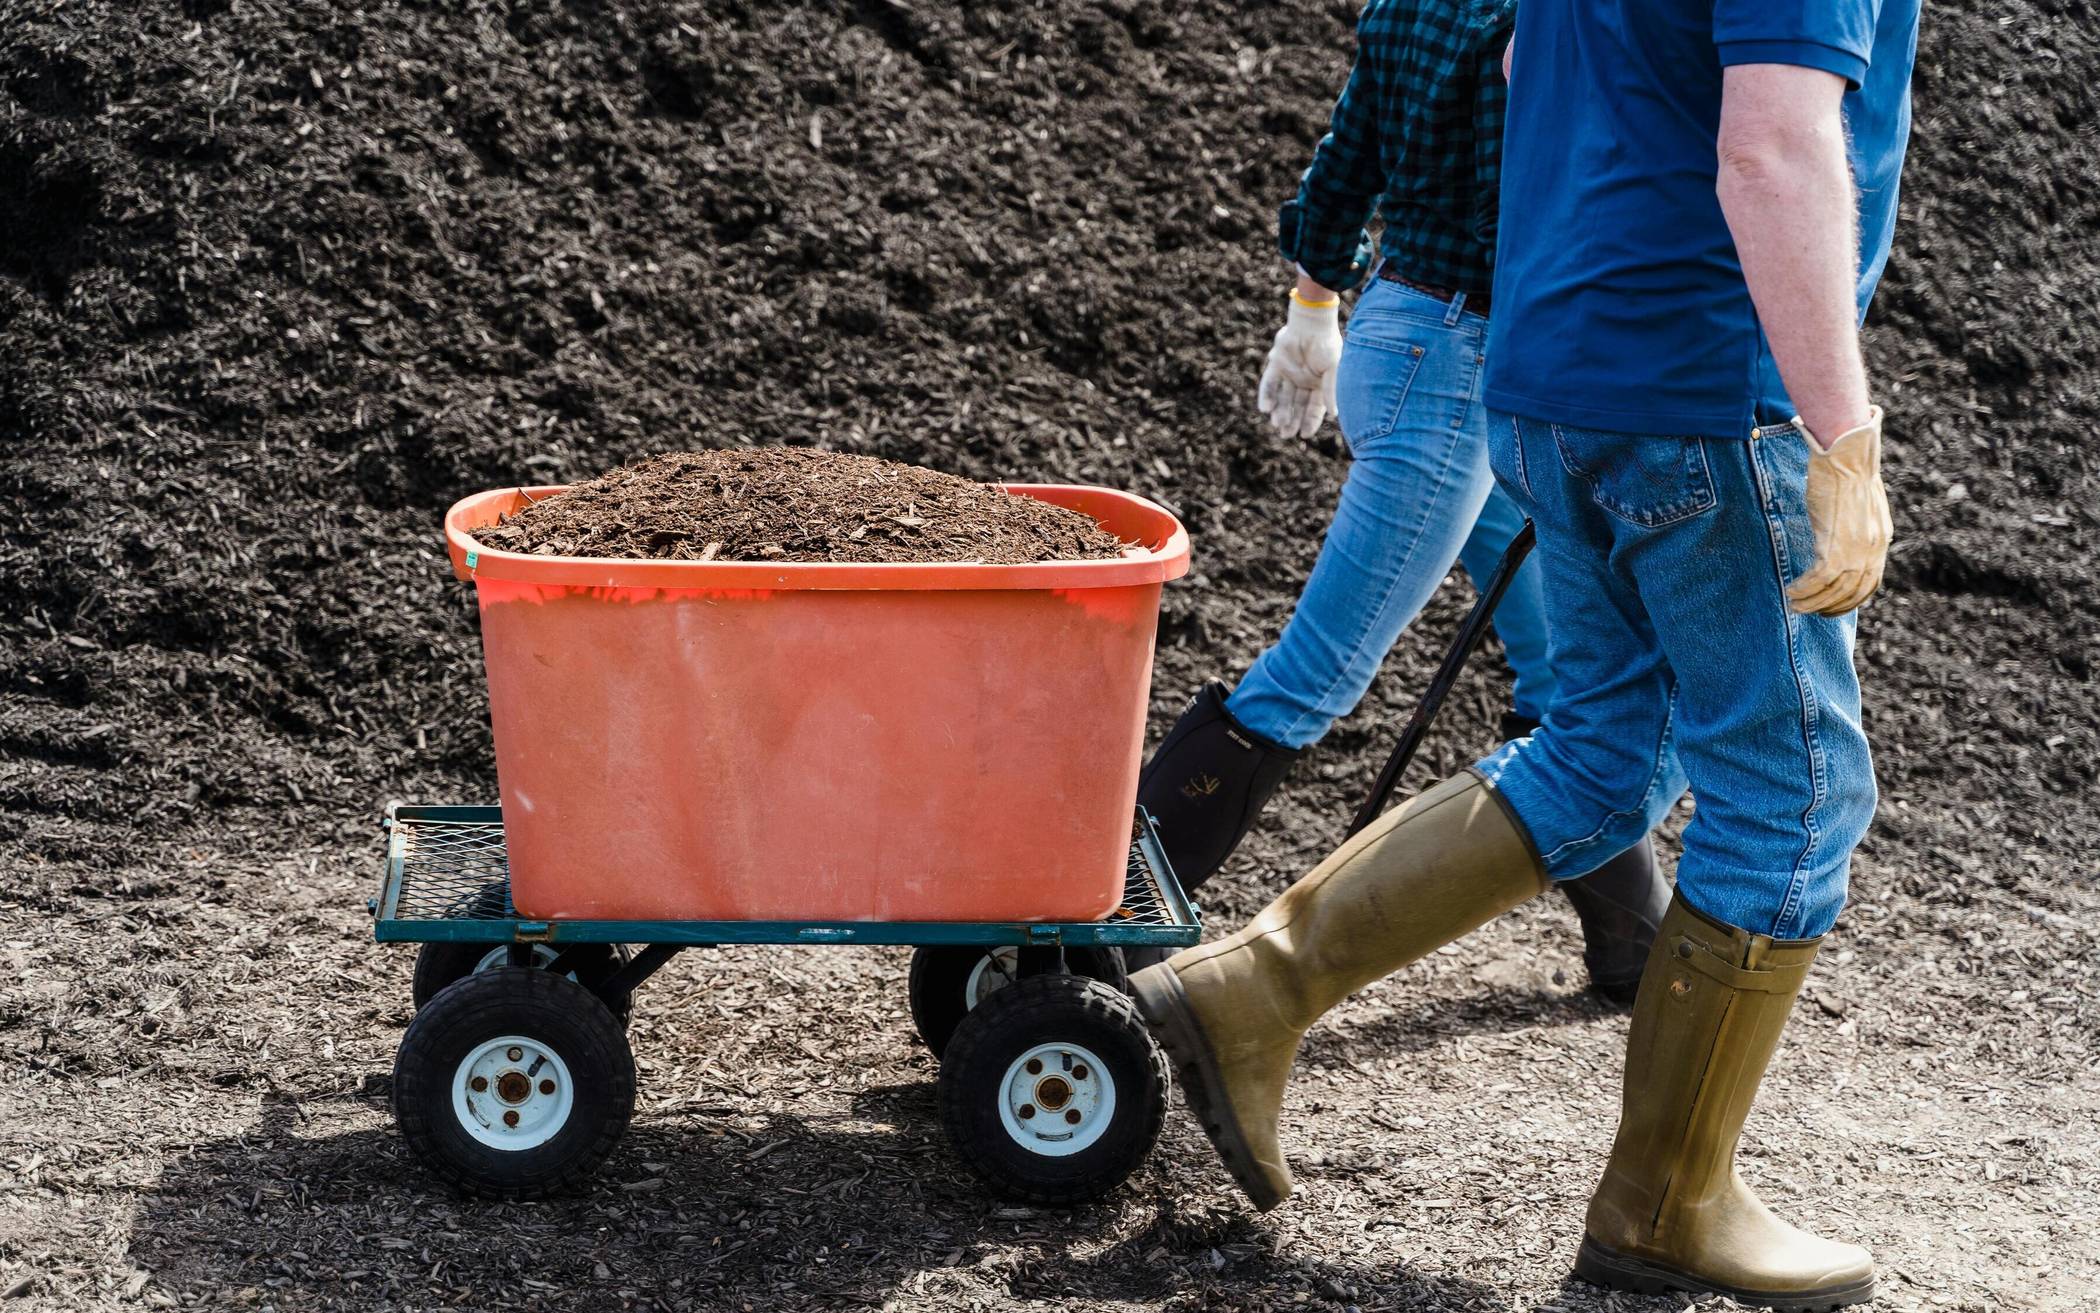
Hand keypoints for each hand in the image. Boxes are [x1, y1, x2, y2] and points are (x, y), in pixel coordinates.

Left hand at [1257, 290, 1341, 438]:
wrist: (1312, 322)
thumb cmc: (1327, 345)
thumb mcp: (1333, 370)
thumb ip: (1331, 391)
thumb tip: (1334, 415)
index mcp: (1319, 384)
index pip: (1314, 408)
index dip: (1310, 422)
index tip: (1304, 435)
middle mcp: (1304, 381)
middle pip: (1296, 405)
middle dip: (1291, 420)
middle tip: (1286, 434)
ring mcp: (1289, 373)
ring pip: (1282, 397)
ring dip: (1280, 411)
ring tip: (1277, 424)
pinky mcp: (1276, 364)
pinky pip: (1269, 383)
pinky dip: (1267, 395)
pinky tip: (1265, 409)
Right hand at [1786, 407, 1892, 616]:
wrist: (1846, 454)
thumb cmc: (1847, 468)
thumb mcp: (1861, 501)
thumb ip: (1858, 521)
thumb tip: (1846, 527)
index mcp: (1881, 537)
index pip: (1870, 582)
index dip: (1851, 599)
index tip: (1832, 605)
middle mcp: (1873, 547)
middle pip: (1853, 592)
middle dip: (1831, 607)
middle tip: (1811, 611)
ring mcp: (1856, 548)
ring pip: (1835, 591)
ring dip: (1812, 602)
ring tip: (1795, 604)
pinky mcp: (1835, 545)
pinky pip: (1819, 580)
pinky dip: (1805, 590)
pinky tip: (1792, 590)